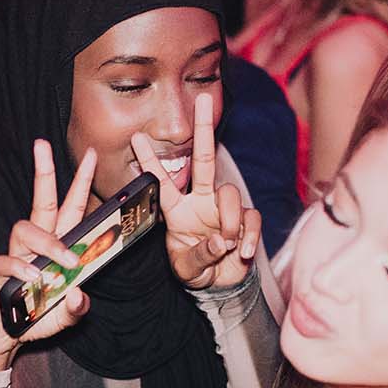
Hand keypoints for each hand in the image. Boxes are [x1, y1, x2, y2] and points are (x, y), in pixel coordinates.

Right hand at [0, 141, 96, 369]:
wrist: (3, 335)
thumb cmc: (35, 318)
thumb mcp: (65, 317)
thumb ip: (76, 308)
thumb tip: (78, 295)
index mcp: (55, 247)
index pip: (70, 208)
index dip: (79, 182)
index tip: (89, 154)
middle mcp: (35, 245)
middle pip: (42, 201)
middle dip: (43, 172)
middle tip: (43, 144)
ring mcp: (16, 256)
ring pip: (26, 229)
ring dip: (49, 243)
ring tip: (66, 263)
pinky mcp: (0, 274)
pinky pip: (8, 262)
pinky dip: (23, 270)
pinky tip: (35, 280)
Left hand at [132, 92, 260, 289]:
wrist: (220, 286)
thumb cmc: (196, 271)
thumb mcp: (187, 269)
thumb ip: (199, 256)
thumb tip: (221, 241)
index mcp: (178, 211)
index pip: (162, 182)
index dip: (149, 161)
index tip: (136, 138)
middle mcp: (201, 202)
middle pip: (203, 159)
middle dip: (202, 130)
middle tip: (202, 101)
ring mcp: (223, 209)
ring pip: (230, 194)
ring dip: (229, 220)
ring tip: (227, 244)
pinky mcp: (245, 221)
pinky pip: (251, 219)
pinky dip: (249, 236)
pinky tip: (244, 252)